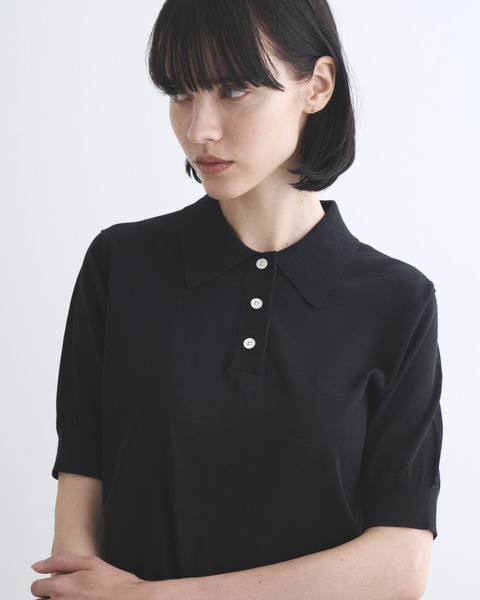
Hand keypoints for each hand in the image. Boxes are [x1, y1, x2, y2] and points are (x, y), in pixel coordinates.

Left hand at [30, 553, 147, 599]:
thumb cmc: (115, 585)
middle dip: (50, 595)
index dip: (47, 582)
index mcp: (61, 587)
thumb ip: (61, 560)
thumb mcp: (91, 562)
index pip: (36, 586)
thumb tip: (37, 565)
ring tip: (76, 597)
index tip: (60, 582)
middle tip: (71, 592)